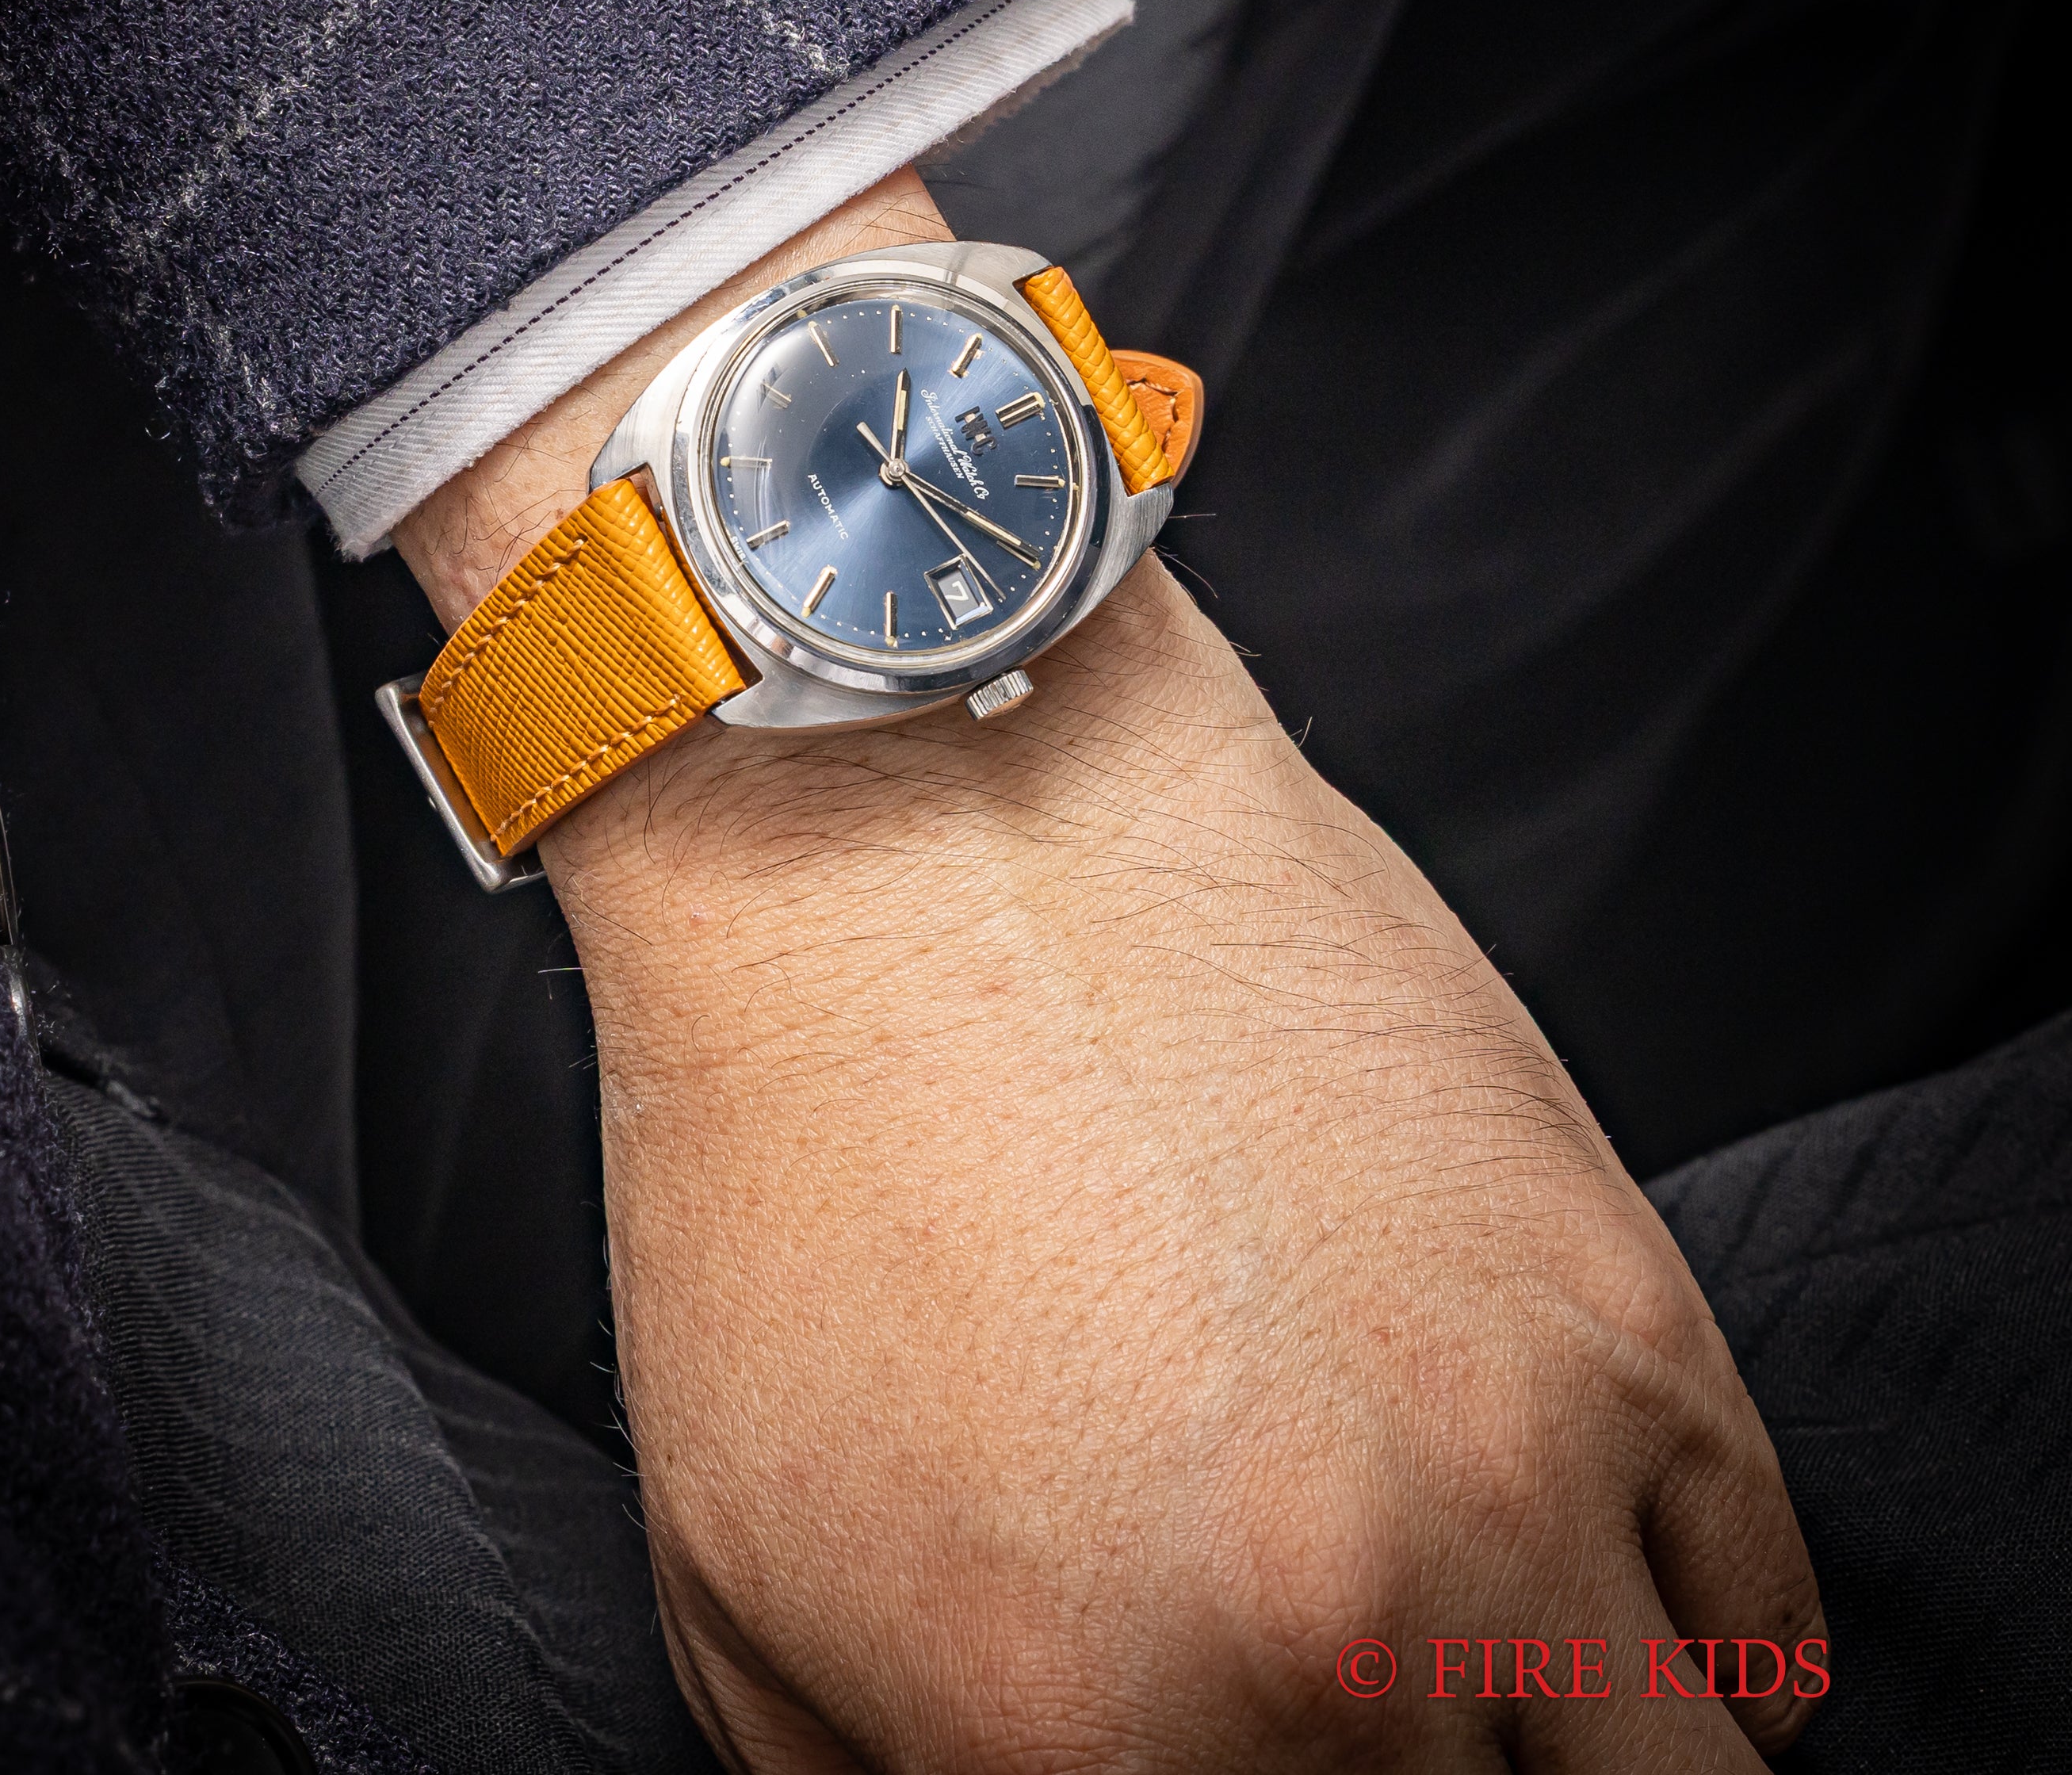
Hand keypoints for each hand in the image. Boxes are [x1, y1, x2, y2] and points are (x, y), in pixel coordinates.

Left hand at [399, 171, 1823, 1773]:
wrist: (915, 824)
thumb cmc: (800, 1152)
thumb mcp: (743, 1562)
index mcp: (1074, 1736)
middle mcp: (1320, 1648)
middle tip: (1336, 1735)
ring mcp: (1504, 1474)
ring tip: (1472, 1712)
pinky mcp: (1622, 1309)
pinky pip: (1763, 1626)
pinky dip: (1685, 1658)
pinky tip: (1572, 1597)